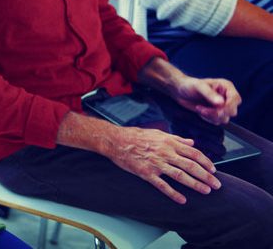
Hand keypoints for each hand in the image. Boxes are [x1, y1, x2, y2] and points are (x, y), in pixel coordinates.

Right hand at [105, 125, 219, 203]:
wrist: (115, 141)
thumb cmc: (136, 136)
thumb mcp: (158, 133)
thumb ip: (176, 138)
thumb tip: (191, 142)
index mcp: (169, 143)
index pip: (194, 153)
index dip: (206, 162)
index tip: (213, 170)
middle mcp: (165, 153)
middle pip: (191, 166)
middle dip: (206, 176)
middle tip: (216, 185)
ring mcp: (156, 164)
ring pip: (180, 176)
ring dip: (195, 184)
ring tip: (206, 191)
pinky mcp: (146, 173)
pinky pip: (162, 185)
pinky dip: (173, 193)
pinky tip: (182, 200)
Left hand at [171, 76, 240, 124]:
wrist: (180, 91)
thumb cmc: (189, 85)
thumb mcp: (199, 87)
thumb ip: (210, 94)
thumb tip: (221, 103)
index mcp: (226, 87)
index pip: (236, 99)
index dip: (229, 106)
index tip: (218, 108)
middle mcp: (226, 97)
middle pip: (232, 111)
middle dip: (218, 112)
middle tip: (204, 109)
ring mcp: (222, 106)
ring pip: (225, 118)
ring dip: (211, 116)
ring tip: (199, 108)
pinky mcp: (215, 113)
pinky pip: (217, 121)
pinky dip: (208, 118)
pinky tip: (200, 110)